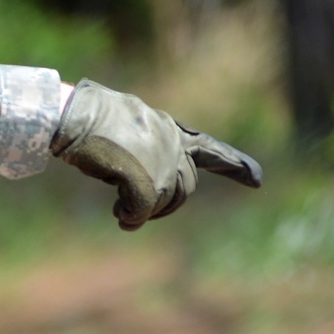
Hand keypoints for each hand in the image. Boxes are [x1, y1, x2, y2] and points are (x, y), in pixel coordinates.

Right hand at [51, 78, 262, 230]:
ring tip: (123, 212)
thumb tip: (144, 195)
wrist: (75, 116)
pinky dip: (131, 218)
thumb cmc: (93, 120)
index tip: (258, 180)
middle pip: (185, 188)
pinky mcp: (144, 178)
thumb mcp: (131, 128)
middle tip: (138, 210)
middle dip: (166, 205)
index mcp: (172, 131)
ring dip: (144, 212)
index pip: (210, 150)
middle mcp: (173, 145)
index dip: (235, 165)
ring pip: (165, 201)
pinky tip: (119, 216)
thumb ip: (148, 150)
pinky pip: (142, 210)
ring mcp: (161, 161)